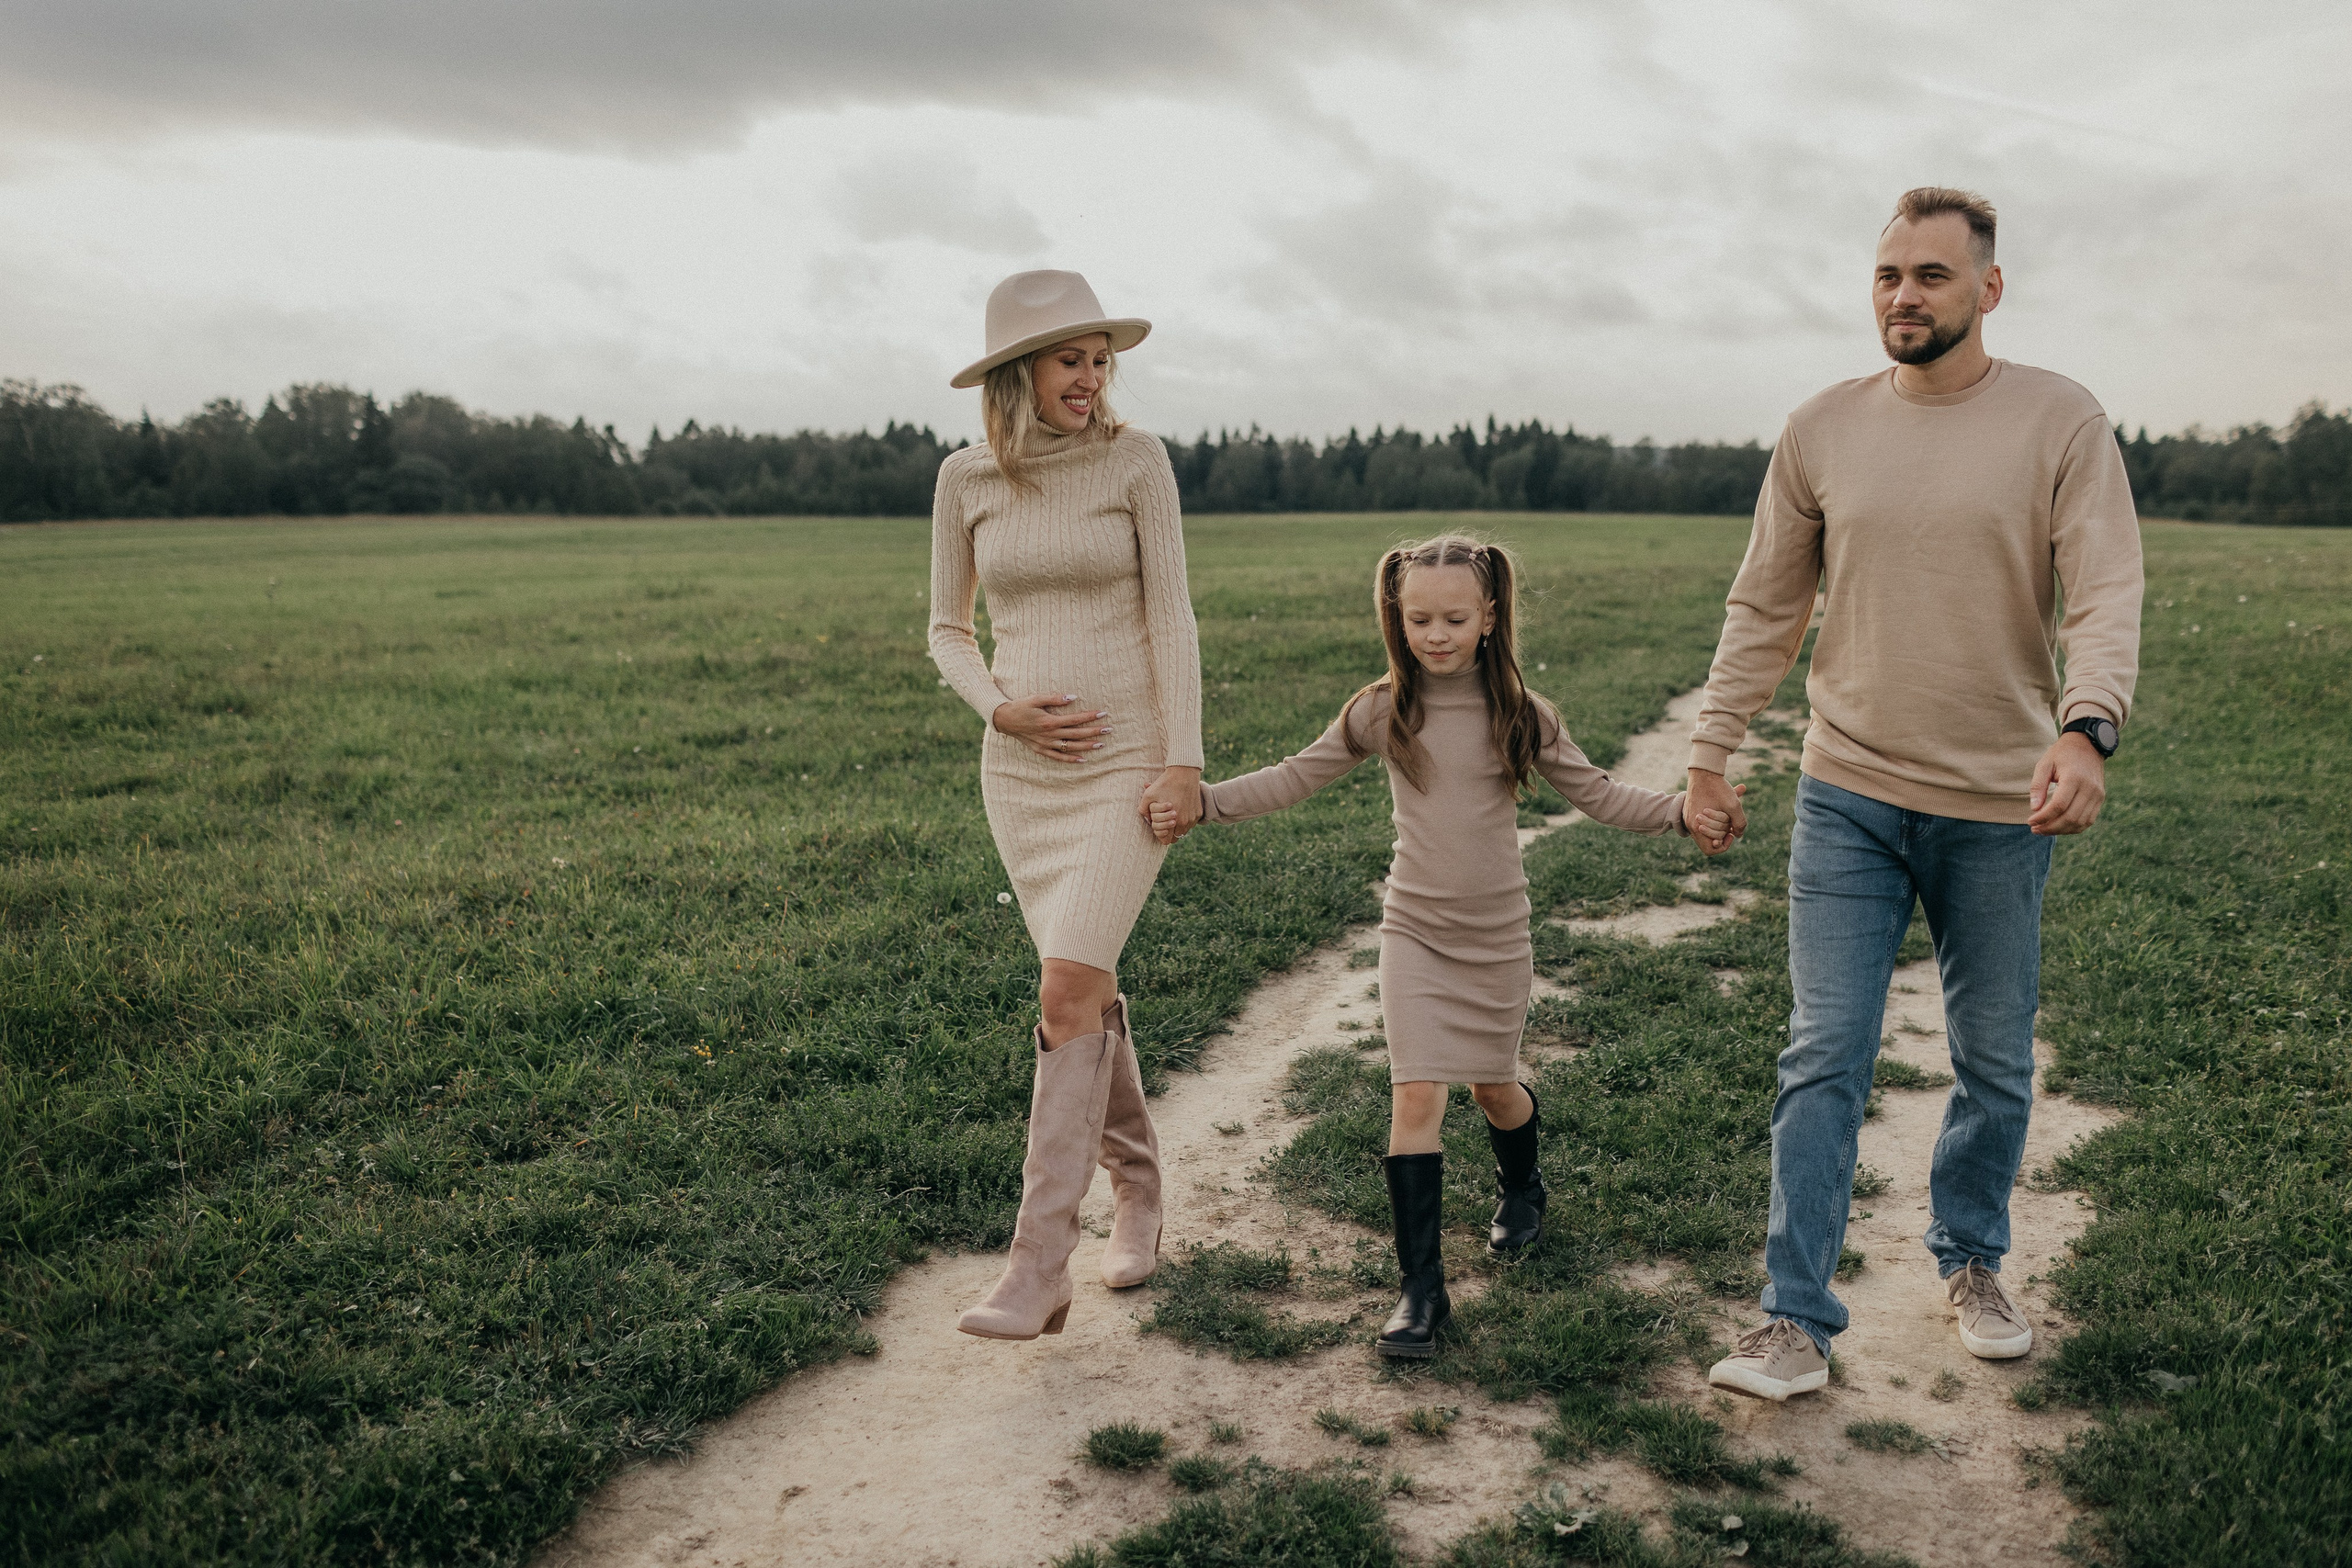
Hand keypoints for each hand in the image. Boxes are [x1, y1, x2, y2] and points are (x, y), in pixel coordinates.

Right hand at [991, 693, 1110, 762]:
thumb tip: (1073, 697)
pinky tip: (1083, 759)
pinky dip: (1071, 759)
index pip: (1074, 719)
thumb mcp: (1036, 698)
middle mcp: (1049, 735)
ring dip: (1087, 746)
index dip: (1089, 716)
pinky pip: (1058, 757)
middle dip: (1093, 732)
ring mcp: (1045, 744)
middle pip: (1076, 734)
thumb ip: (1055, 698)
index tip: (1103, 713)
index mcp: (1049, 721)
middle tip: (1109, 729)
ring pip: (1070, 747)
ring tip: (1101, 744)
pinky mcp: (1041, 750)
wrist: (1004, 720)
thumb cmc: (1021, 706)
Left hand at [1139, 767, 1202, 843]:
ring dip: (1179, 826)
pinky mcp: (1199, 812)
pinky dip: (1186, 819)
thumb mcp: (1148, 795)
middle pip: (1176, 837)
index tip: (1160, 828)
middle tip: (1165, 821)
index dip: (1162, 836)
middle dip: (1170, 831)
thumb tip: (1146, 818)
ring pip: (1185, 830)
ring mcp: (1193, 818)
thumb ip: (1143, 809)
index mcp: (1173, 822)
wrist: (1184, 772)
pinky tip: (1181, 808)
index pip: (1167, 841)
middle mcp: (1185, 822)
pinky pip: (1191, 822)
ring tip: (1173, 814)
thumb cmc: (1165, 783)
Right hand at [1684, 771, 1747, 854]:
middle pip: (1710, 840)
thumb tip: (1739, 835)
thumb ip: (1740, 823)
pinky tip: (1724, 806)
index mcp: (1697, 826)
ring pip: (1708, 829)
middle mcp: (1691, 824)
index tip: (1731, 834)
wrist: (1703, 769)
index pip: (1710, 850)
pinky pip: (1704, 820)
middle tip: (1731, 821)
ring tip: (1729, 812)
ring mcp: (1690, 817)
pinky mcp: (1691, 810)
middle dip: (1723, 833)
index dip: (1723, 847)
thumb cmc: (1718, 787)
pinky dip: (1715, 817)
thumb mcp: (1734, 806)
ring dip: (1721, 824)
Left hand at [2028, 731, 2106, 834]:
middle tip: (2035, 829)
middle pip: (2070, 817)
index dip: (2043, 817)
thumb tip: (2034, 809)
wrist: (2088, 744)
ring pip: (2080, 822)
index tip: (2030, 821)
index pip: (2059, 806)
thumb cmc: (2062, 754)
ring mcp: (2097, 795)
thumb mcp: (2044, 764)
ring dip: (2061, 830)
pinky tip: (2059, 827)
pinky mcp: (2100, 798)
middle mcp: (2089, 788)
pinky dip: (2073, 828)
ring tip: (2044, 829)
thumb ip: (2038, 786)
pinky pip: (2088, 820)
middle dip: (2050, 827)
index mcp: (2074, 778)